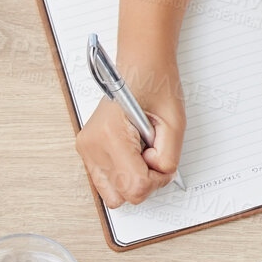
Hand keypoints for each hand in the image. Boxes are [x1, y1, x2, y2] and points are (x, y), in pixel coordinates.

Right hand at [73, 63, 185, 208]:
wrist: (139, 66)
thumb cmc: (156, 84)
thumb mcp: (175, 122)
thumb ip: (170, 156)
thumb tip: (160, 176)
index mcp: (111, 134)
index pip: (136, 186)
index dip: (158, 179)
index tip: (164, 160)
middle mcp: (92, 144)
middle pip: (123, 195)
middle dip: (146, 182)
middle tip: (155, 156)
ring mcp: (86, 149)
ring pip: (113, 194)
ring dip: (134, 180)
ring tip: (144, 154)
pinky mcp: (87, 150)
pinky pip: (107, 182)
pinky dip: (124, 175)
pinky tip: (133, 154)